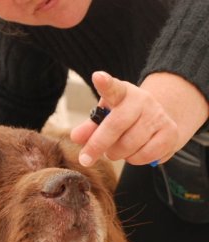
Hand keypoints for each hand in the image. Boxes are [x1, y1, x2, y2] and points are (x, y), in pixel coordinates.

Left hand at [71, 71, 208, 166]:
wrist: (157, 121)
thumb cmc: (123, 119)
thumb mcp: (104, 118)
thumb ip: (89, 128)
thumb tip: (76, 137)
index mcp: (122, 93)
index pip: (113, 88)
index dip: (105, 83)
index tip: (98, 77)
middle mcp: (142, 100)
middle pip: (116, 125)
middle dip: (97, 145)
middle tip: (85, 159)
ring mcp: (158, 115)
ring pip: (129, 144)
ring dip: (116, 154)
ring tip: (116, 150)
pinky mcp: (170, 133)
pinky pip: (145, 155)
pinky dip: (134, 160)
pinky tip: (134, 152)